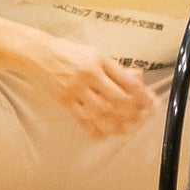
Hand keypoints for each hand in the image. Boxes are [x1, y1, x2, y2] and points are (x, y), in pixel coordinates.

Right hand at [20, 32, 152, 141]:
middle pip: (117, 100)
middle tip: (140, 121)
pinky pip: (82, 119)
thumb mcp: (94, 53)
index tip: (152, 105)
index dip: (143, 97)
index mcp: (100, 61)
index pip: (128, 82)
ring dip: (116, 125)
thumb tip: (137, 78)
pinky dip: (94, 130)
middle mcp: (90, 75)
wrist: (37, 54)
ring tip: (125, 131)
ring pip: (101, 113)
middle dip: (132, 114)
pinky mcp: (64, 100)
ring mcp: (76, 89)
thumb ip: (115, 68)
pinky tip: (103, 136)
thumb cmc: (67, 52)